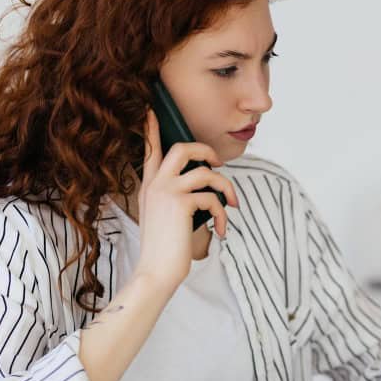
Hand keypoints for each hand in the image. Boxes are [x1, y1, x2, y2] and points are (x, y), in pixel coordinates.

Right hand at [133, 107, 239, 293]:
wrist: (156, 272)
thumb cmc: (164, 250)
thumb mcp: (164, 218)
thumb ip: (176, 198)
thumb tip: (205, 189)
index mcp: (149, 186)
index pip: (149, 149)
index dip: (152, 128)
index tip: (152, 109)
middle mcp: (155, 184)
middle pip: (183, 148)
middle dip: (206, 151)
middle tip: (218, 165)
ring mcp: (167, 191)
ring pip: (206, 173)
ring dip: (226, 188)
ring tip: (232, 205)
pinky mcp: (181, 203)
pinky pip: (213, 198)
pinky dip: (224, 214)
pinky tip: (223, 231)